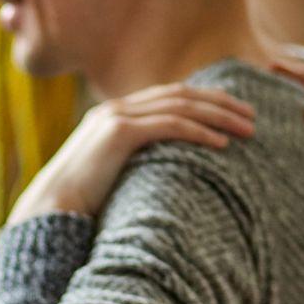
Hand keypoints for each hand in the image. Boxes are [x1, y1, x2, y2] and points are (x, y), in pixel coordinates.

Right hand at [8, 83, 255, 221]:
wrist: (51, 209)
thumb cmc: (82, 203)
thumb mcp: (114, 176)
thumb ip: (137, 164)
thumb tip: (169, 175)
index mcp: (116, 115)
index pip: (171, 96)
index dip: (206, 100)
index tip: (235, 112)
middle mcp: (116, 109)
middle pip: (181, 94)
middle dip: (220, 102)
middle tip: (252, 114)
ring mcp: (116, 117)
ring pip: (180, 106)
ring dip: (218, 116)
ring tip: (247, 129)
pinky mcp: (118, 133)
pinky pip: (170, 125)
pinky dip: (199, 131)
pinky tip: (221, 144)